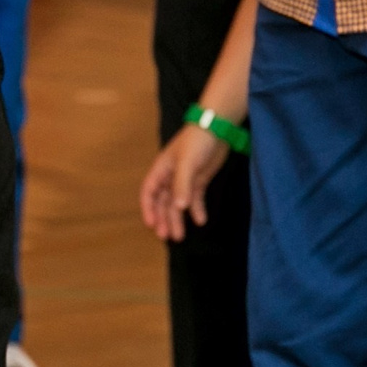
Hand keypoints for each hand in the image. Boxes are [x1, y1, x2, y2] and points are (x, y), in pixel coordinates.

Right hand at [138, 124, 231, 242]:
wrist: (218, 129)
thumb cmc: (197, 142)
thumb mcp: (187, 163)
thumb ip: (182, 185)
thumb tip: (178, 208)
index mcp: (162, 169)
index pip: (149, 192)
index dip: (148, 208)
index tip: (151, 225)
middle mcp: (171, 176)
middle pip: (163, 202)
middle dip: (164, 219)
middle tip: (167, 237)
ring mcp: (185, 179)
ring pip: (178, 203)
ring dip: (178, 219)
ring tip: (180, 236)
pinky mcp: (199, 180)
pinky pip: (195, 199)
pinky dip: (197, 210)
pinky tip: (200, 221)